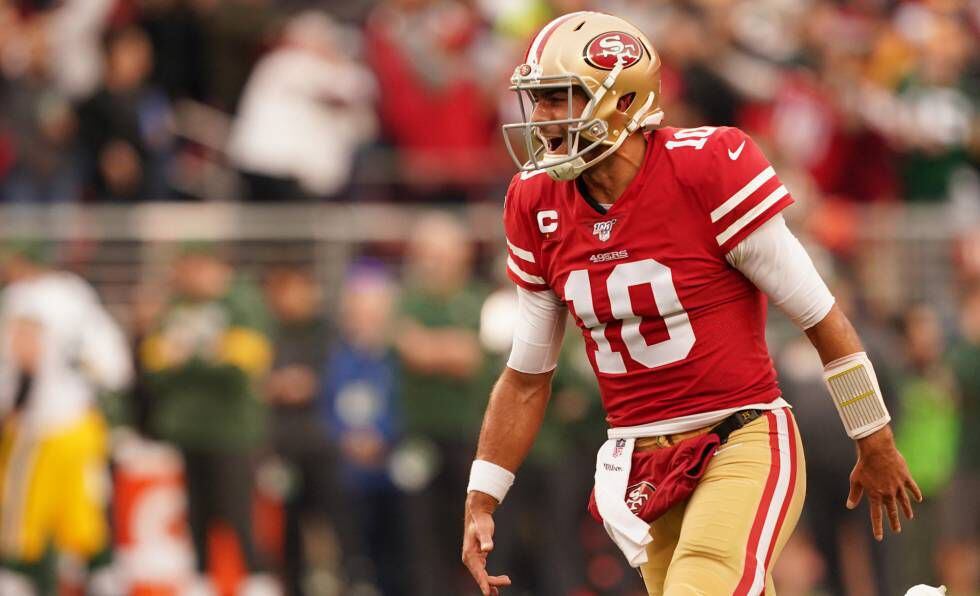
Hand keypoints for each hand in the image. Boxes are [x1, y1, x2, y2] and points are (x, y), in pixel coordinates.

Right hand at [462, 491, 510, 595]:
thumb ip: (486, 539)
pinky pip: (483, 572)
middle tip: (507, 581)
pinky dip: (489, 579)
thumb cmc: (480, 521)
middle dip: (493, 582)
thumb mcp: (484, 529)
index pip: (478, 573)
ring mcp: (473, 559)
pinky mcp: (478, 557)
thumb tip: (488, 548)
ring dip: (491, 583)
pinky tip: (496, 583)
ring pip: (482, 576)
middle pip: (481, 576)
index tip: (488, 593)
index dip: (484, 584)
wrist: (477, 514)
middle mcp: (469, 559)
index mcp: (469, 555)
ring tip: (502, 587)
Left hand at [847, 425, 922, 540]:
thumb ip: (854, 494)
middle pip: (892, 511)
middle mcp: (888, 494)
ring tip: (909, 517)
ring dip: (906, 510)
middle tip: (897, 530)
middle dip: (894, 522)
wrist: (877, 451)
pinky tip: (919, 499)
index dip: (877, 527)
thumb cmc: (864, 465)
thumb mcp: (855, 480)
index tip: (879, 538)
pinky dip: (916, 493)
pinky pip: (912, 488)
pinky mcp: (905, 477)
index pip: (876, 515)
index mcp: (875, 495)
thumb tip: (850, 506)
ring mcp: (898, 486)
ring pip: (904, 501)